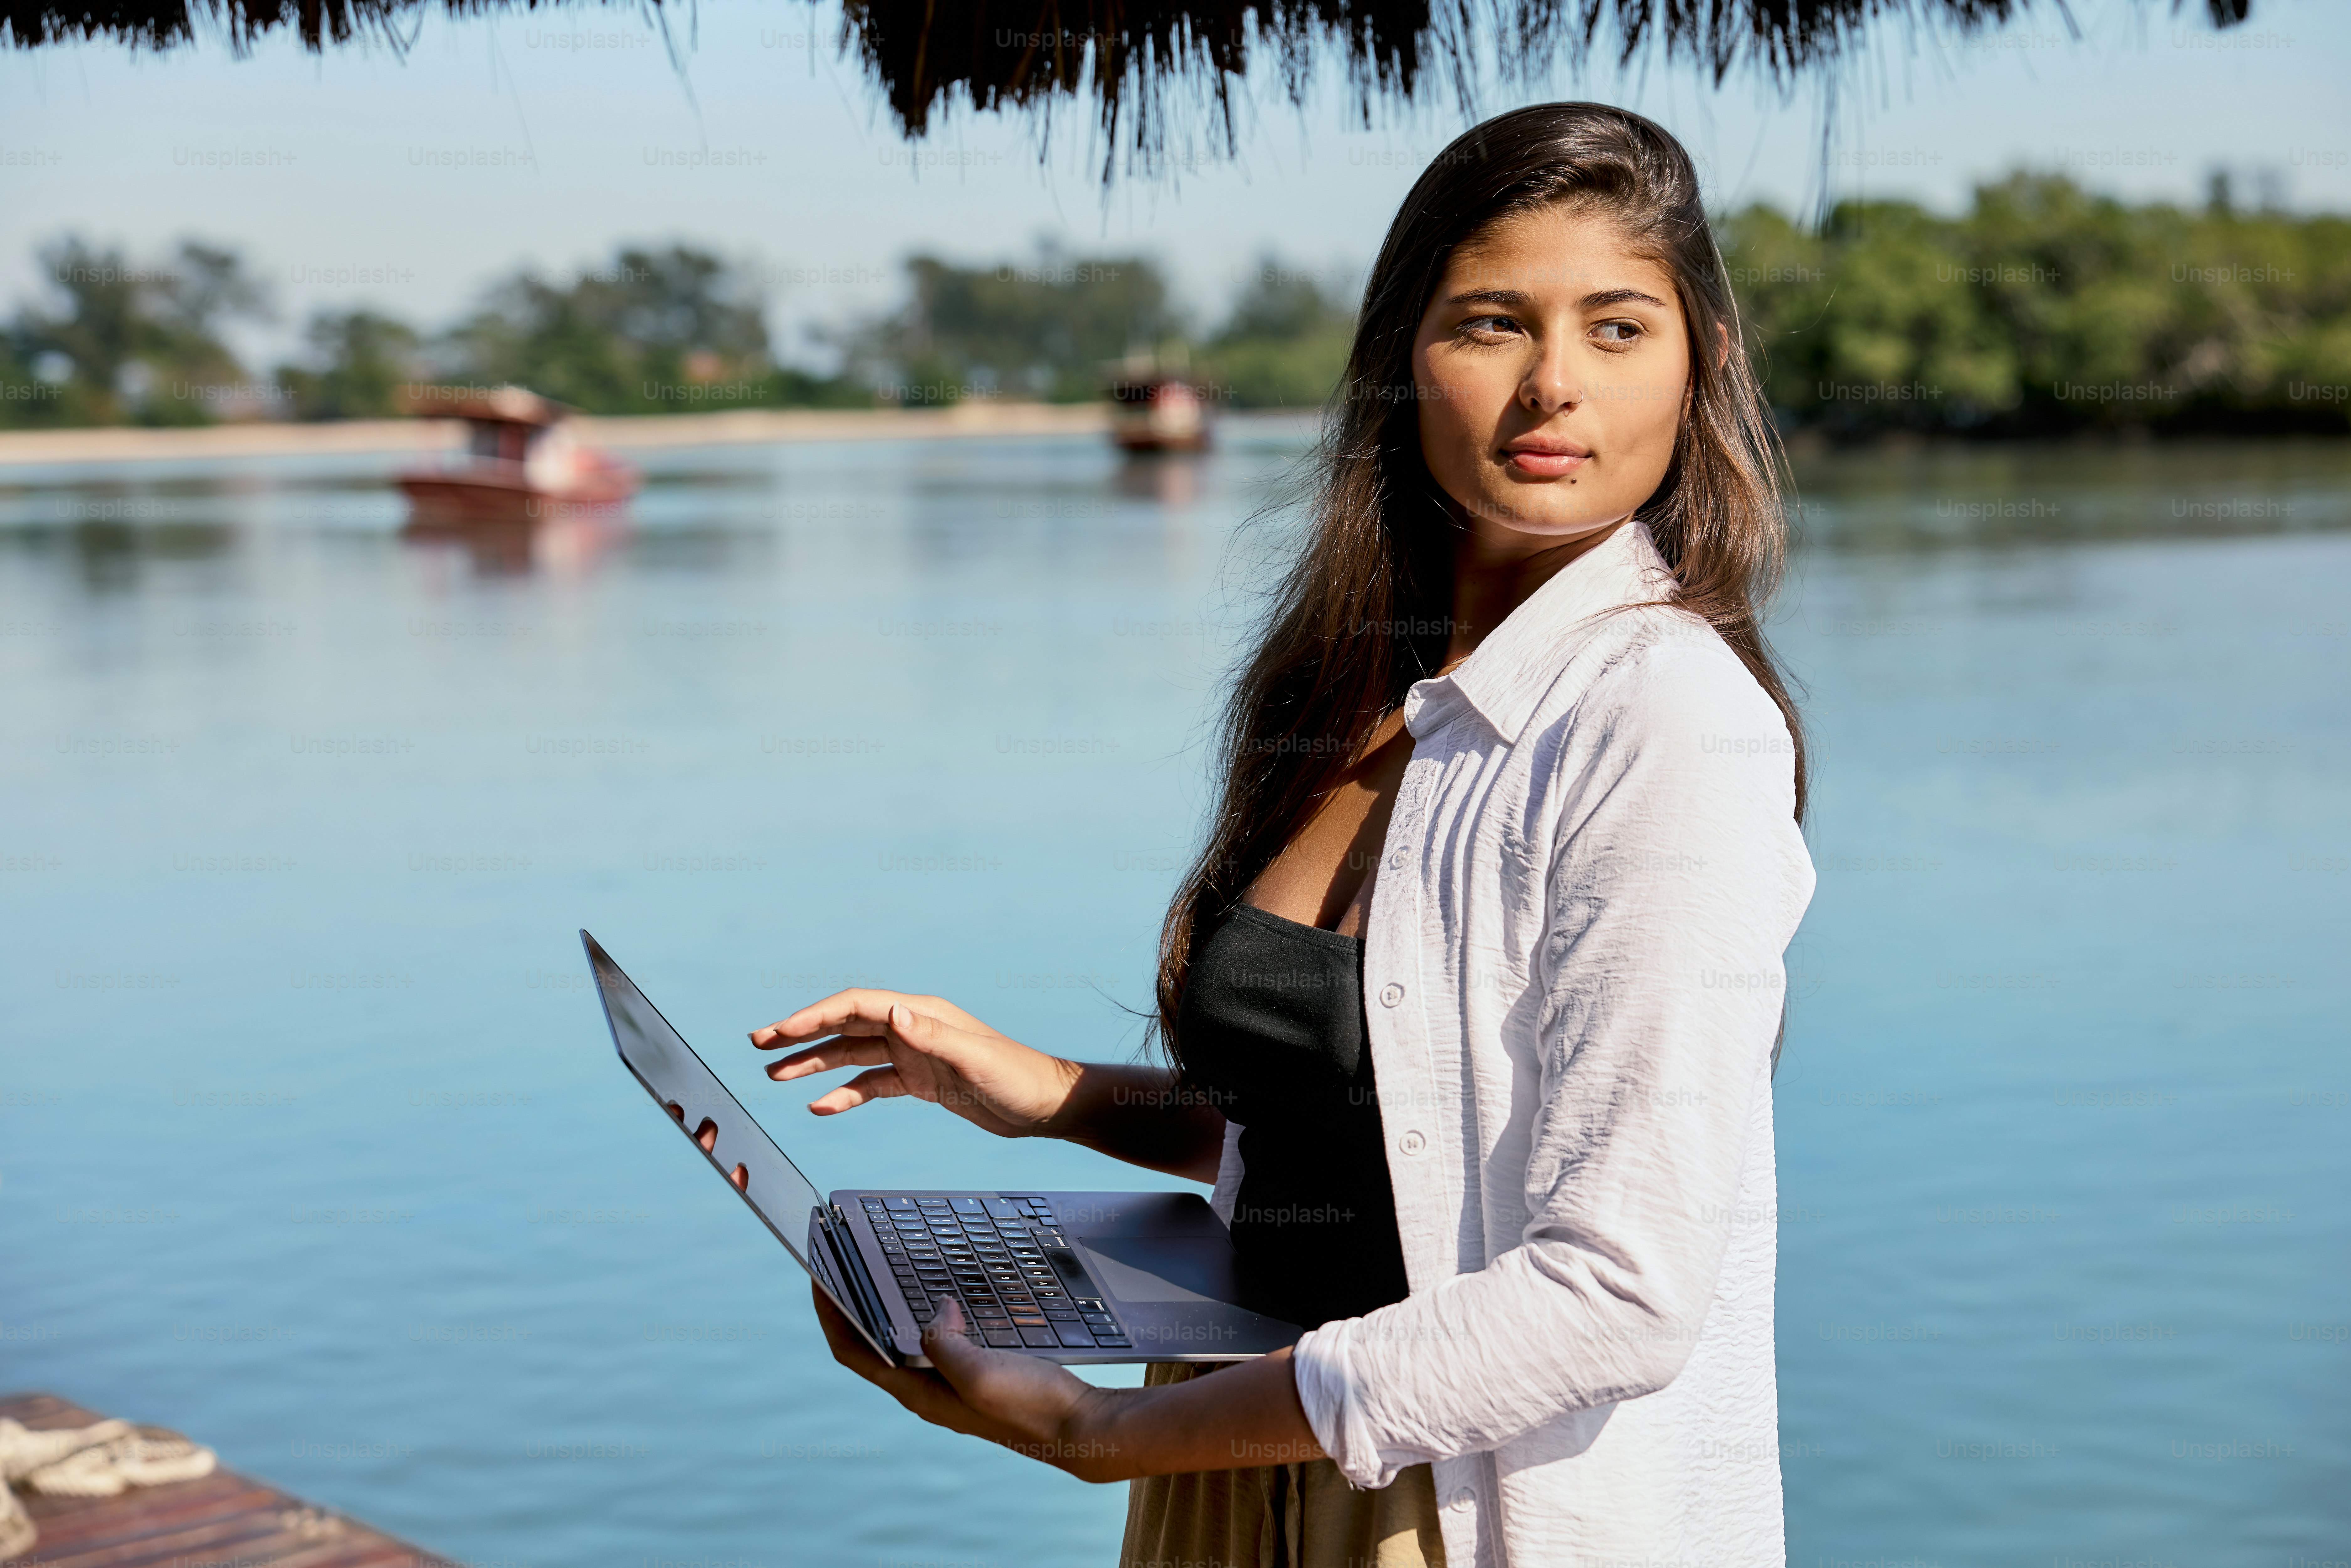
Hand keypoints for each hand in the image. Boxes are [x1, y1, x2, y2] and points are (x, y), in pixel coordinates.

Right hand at [751, 989, 1080, 1138]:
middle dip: (801, 1033)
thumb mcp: (975, 1058)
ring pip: (851, 1053)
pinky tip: (819, 1105)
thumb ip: (932, 1036)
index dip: (815, 1015)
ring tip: (773, 1074)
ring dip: (813, 1062)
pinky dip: (844, 1093)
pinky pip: (871, 1083)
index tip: (780, 1030)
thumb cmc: (1017, 1077)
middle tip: (758, 1043)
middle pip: (844, 1024)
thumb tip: (891, 1012)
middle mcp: (911, 1027)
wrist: (1043, 1105)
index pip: (855, 1006)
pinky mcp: (919, 1081)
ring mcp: (913, 1054)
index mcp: (920, 1013)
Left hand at [808, 1284, 1129, 1480]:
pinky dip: (929, 1319)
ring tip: (882, 1281)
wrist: (1079, 1427)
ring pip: (906, 1345)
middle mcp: (929, 1393)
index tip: (818, 1280)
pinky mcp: (977, 1377)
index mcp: (919, 1394)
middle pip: (873, 1348)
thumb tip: (935, 1311)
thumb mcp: (979, 1373)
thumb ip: (944, 1343)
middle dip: (854, 1310)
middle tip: (845, 1272)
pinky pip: (940, 1343)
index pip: (854, 1354)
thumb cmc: (1030, 1406)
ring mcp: (953, 1386)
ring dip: (888, 1314)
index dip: (831, 1316)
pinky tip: (943, 1301)